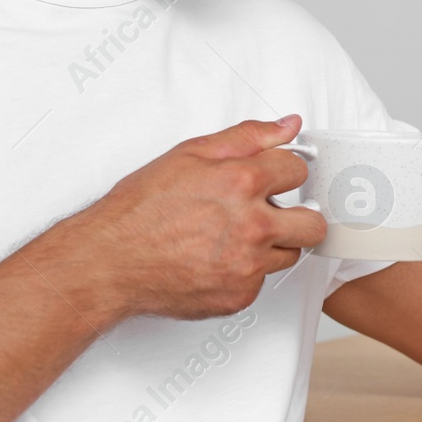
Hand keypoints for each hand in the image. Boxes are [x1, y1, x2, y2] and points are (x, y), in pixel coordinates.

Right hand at [59, 115, 325, 321]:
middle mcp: (252, 226)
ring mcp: (248, 265)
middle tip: (272, 212)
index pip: (298, 171)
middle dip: (297, 213)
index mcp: (243, 183)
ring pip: (290, 253)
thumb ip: (248, 137)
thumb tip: (288, 126)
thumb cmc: (141, 209)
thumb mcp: (190, 154)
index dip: (282, 171)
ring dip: (273, 243)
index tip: (272, 177)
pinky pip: (262, 280)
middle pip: (312, 222)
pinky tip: (217, 258)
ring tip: (235, 235)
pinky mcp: (240, 295)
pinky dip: (246, 270)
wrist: (109, 262)